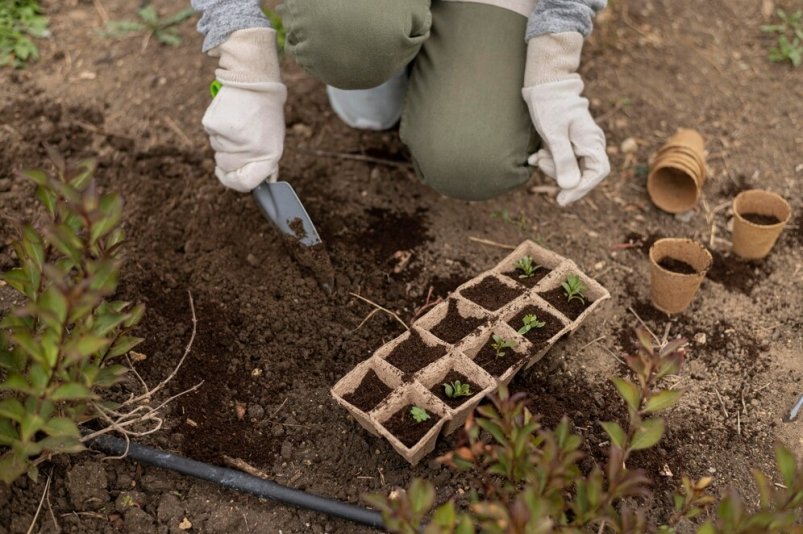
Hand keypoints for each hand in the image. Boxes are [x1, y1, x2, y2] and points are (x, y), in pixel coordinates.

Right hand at [202, 28, 285, 191]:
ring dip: (224, 140)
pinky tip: (229, 115)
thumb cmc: (266, 113)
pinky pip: (210, 134)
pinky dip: (217, 128)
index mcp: (268, 156)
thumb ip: (268, 163)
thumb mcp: (274, 139)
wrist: (254, 81)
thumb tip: (267, 181)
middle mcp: (249, 150)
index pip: (245, 183)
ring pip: (217, 150)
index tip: (229, 177)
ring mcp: (230, 138)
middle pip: (226, 167)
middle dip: (228, 157)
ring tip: (238, 123)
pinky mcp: (214, 125)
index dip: (234, 182)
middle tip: (240, 137)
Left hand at [522, 33, 609, 205]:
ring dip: (552, 168)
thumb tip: (570, 186)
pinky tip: (536, 156)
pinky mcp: (570, 144)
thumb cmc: (550, 107)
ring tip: (537, 157)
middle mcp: (591, 144)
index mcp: (593, 141)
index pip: (597, 173)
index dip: (581, 189)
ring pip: (570, 169)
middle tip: (541, 164)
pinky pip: (563, 160)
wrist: (545, 85)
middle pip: (583, 174)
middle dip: (559, 175)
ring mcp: (582, 144)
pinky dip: (549, 161)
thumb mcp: (554, 135)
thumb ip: (563, 160)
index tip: (562, 199)